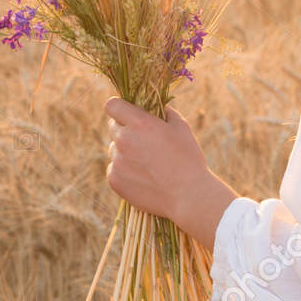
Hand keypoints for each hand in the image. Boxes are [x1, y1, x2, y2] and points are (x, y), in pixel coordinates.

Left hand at [104, 99, 236, 249]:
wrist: (188, 195)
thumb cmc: (188, 159)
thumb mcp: (182, 127)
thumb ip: (164, 112)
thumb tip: (155, 107)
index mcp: (140, 123)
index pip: (112, 106)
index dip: (119, 108)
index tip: (127, 113)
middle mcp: (124, 140)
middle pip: (113, 127)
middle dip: (125, 130)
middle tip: (143, 141)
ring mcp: (117, 161)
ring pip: (114, 149)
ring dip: (125, 152)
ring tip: (148, 163)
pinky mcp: (114, 179)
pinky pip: (114, 168)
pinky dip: (125, 171)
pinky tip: (144, 177)